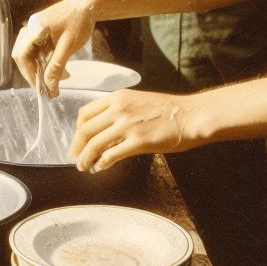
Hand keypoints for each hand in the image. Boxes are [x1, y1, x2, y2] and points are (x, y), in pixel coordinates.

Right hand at [11, 0, 94, 93]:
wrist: (89, 4)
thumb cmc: (79, 22)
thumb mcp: (68, 47)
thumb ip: (56, 67)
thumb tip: (49, 87)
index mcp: (35, 29)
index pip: (21, 55)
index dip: (29, 74)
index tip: (40, 88)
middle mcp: (31, 28)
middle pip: (23, 55)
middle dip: (34, 73)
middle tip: (47, 88)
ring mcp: (36, 29)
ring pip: (31, 54)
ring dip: (42, 69)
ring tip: (58, 80)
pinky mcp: (43, 31)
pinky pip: (39, 50)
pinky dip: (47, 62)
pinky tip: (60, 69)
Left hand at [71, 89, 195, 172]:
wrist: (190, 115)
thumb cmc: (167, 110)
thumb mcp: (137, 101)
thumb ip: (119, 111)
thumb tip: (104, 130)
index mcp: (117, 97)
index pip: (85, 112)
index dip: (78, 128)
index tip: (79, 139)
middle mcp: (118, 109)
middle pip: (85, 129)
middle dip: (77, 146)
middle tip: (75, 157)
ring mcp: (127, 125)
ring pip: (94, 143)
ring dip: (85, 158)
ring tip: (84, 167)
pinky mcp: (138, 141)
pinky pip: (111, 155)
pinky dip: (101, 163)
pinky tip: (100, 168)